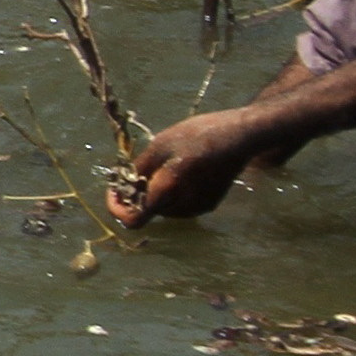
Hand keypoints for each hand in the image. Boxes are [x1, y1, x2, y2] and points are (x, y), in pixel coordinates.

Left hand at [122, 104, 270, 224]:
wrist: (241, 136)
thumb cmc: (199, 135)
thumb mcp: (160, 145)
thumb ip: (139, 168)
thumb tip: (121, 184)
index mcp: (168, 192)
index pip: (134, 220)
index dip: (117, 208)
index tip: (114, 190)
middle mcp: (184, 207)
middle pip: (149, 211)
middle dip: (137, 194)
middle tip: (136, 168)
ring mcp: (199, 207)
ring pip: (164, 207)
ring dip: (155, 192)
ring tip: (162, 164)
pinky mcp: (210, 203)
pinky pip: (180, 204)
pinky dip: (172, 192)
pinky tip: (180, 169)